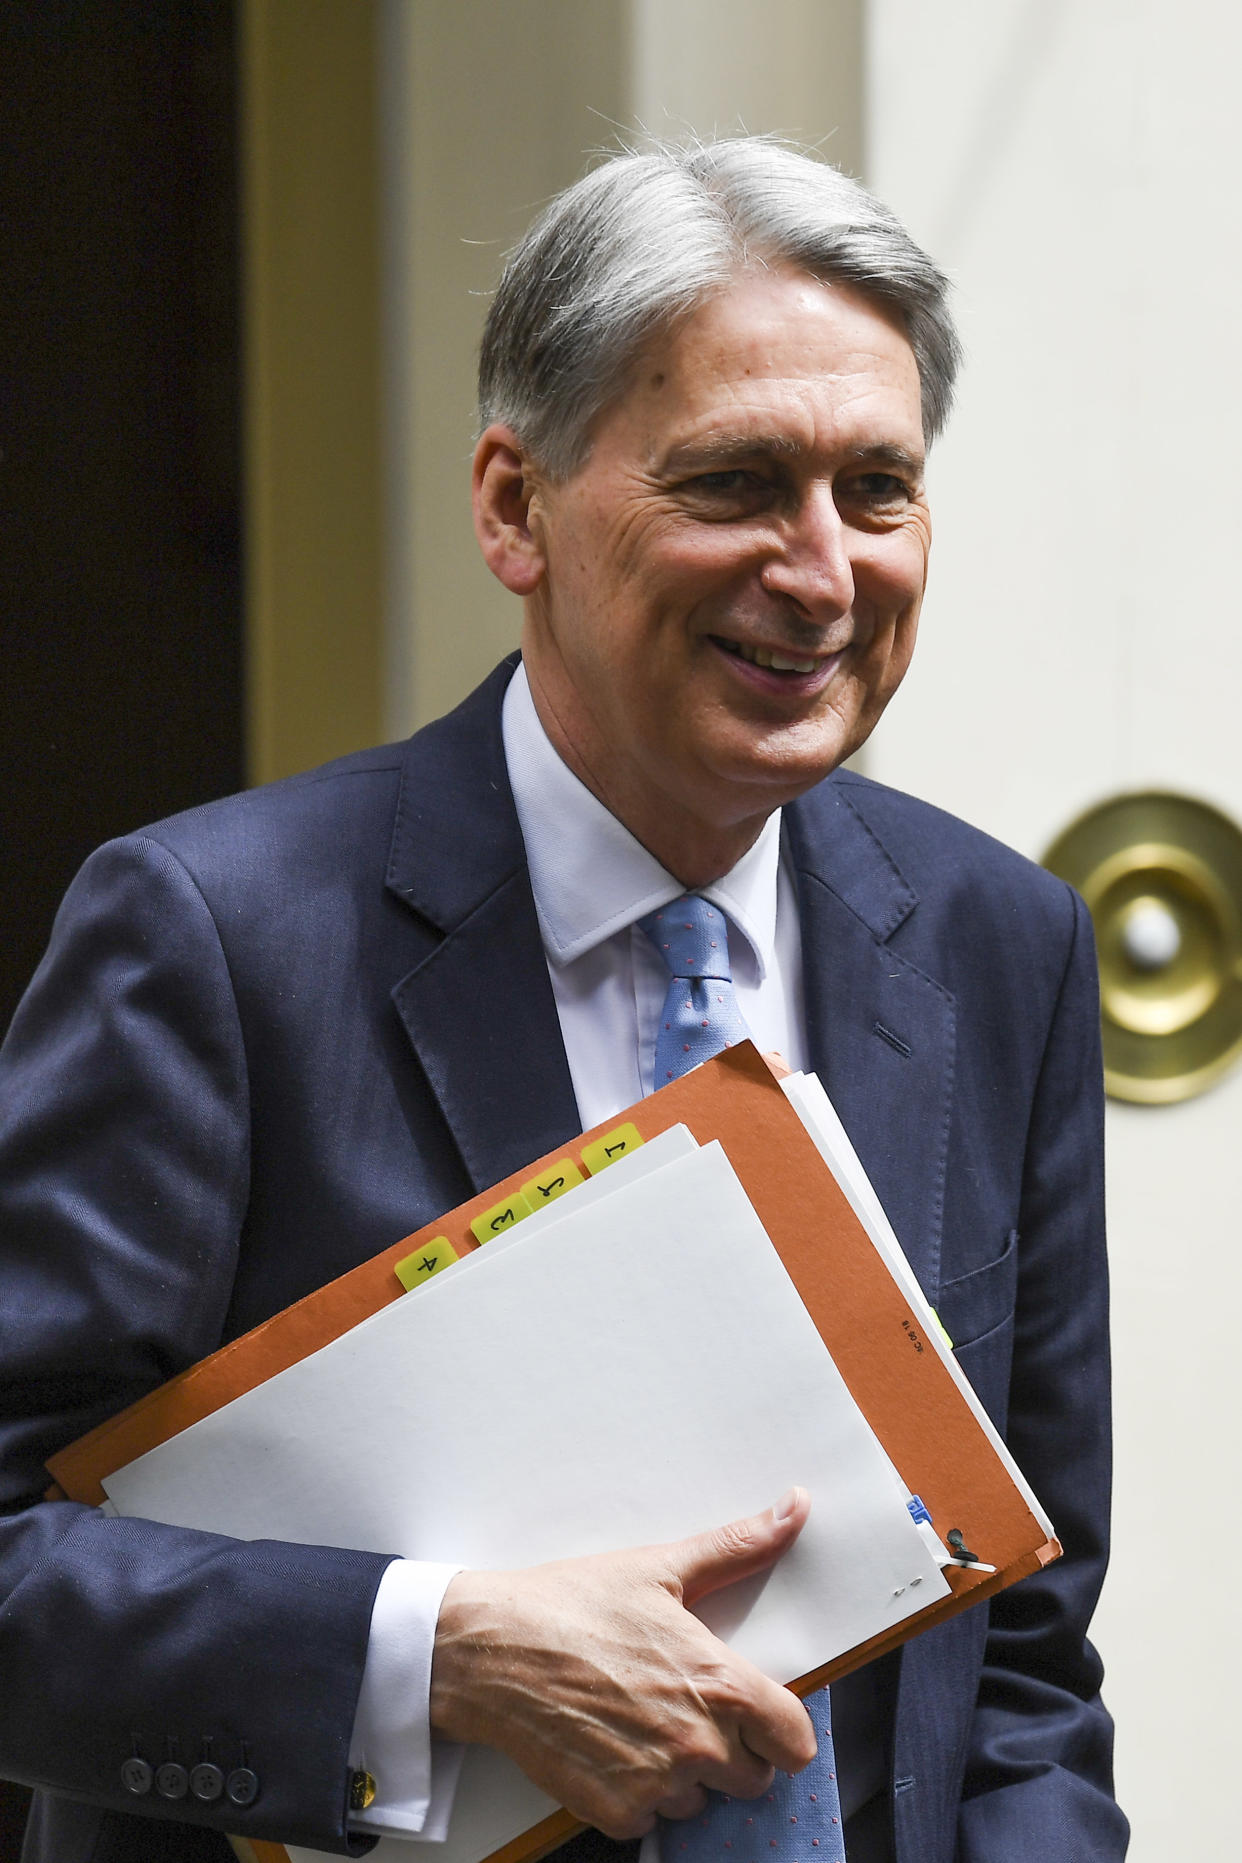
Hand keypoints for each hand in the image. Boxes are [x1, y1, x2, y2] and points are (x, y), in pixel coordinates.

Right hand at [429, 1488, 816, 1838]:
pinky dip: (637, 1791)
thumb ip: (738, 1547)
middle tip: (686, 1706)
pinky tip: (611, 1744)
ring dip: (683, 1773)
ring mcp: (656, 1785)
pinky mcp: (615, 1811)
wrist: (491, 1649)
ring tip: (641, 1718)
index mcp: (720, 1685)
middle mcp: (697, 1745)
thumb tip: (794, 1509)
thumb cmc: (572, 1605)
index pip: (795, 1742)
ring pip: (701, 1799)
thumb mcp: (661, 1568)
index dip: (780, 1727)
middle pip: (754, 1777)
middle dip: (732, 1749)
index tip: (759, 1713)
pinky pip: (651, 1817)